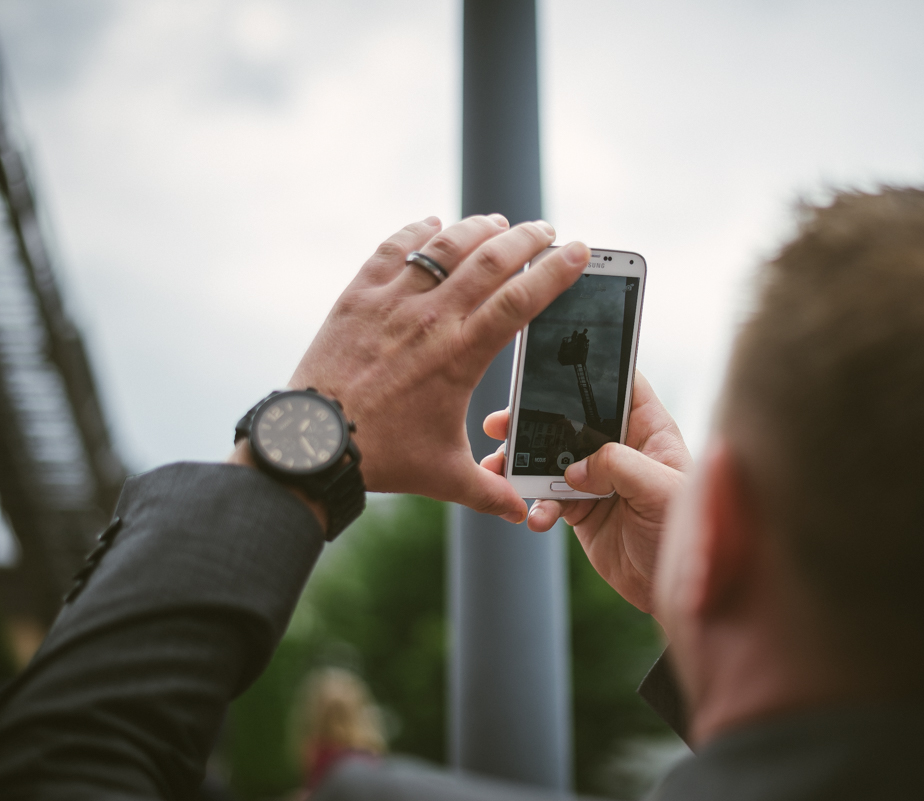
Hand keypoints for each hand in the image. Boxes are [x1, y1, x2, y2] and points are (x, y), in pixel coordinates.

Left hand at [288, 214, 589, 521]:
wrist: (311, 444)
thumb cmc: (382, 458)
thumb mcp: (444, 476)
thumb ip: (490, 490)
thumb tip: (523, 512)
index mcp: (461, 355)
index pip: (520, 300)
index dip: (554, 271)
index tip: (577, 251)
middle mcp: (431, 318)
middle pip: (491, 260)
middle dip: (527, 239)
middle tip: (547, 229)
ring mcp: (392, 302)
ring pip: (445, 247)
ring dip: (477, 229)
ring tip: (499, 223)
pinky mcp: (358, 297)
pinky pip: (393, 250)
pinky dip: (417, 233)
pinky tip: (432, 225)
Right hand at [481, 372, 690, 611]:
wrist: (674, 589)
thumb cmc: (686, 534)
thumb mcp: (662, 490)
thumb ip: (619, 466)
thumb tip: (574, 468)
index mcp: (650, 431)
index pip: (621, 387)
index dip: (592, 373)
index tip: (551, 368)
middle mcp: (622, 449)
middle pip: (573, 420)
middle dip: (535, 420)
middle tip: (502, 423)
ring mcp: (599, 479)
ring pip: (551, 459)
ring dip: (522, 464)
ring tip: (497, 470)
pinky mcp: (582, 509)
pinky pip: (548, 500)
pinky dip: (535, 507)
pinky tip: (534, 519)